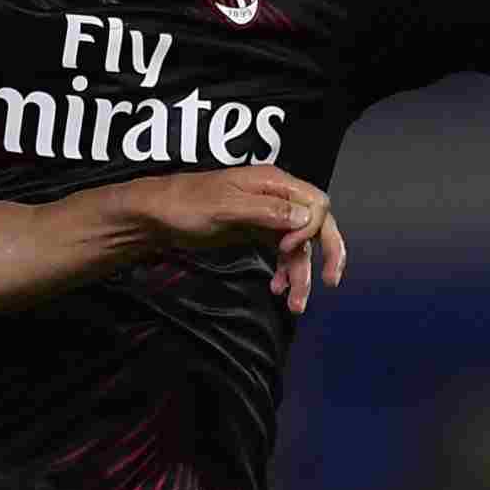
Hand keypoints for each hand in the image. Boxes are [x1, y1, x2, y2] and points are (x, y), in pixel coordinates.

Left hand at [128, 166, 344, 314]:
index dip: (311, 229)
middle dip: (328, 253)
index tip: (287, 249)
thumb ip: (266, 212)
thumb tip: (306, 219)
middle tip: (332, 281)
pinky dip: (284, 272)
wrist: (157, 216)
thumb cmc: (186, 205)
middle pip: (317, 224)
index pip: (316, 203)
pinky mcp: (256, 234)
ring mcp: (267, 217)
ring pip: (299, 247)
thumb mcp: (225, 207)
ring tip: (295, 305)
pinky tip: (277, 289)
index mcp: (273, 183)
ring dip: (300, 275)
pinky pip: (282, 254)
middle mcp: (276, 198)